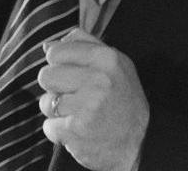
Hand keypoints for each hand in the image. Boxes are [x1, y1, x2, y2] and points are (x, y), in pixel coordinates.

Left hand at [38, 28, 148, 170]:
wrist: (141, 143)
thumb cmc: (123, 100)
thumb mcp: (116, 63)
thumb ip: (83, 45)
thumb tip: (48, 45)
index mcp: (107, 58)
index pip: (55, 52)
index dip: (58, 65)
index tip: (72, 75)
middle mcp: (98, 80)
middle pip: (45, 76)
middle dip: (54, 88)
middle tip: (75, 97)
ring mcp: (87, 106)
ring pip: (45, 102)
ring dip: (57, 112)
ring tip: (79, 115)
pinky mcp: (76, 131)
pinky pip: (48, 127)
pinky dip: (59, 132)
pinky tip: (78, 131)